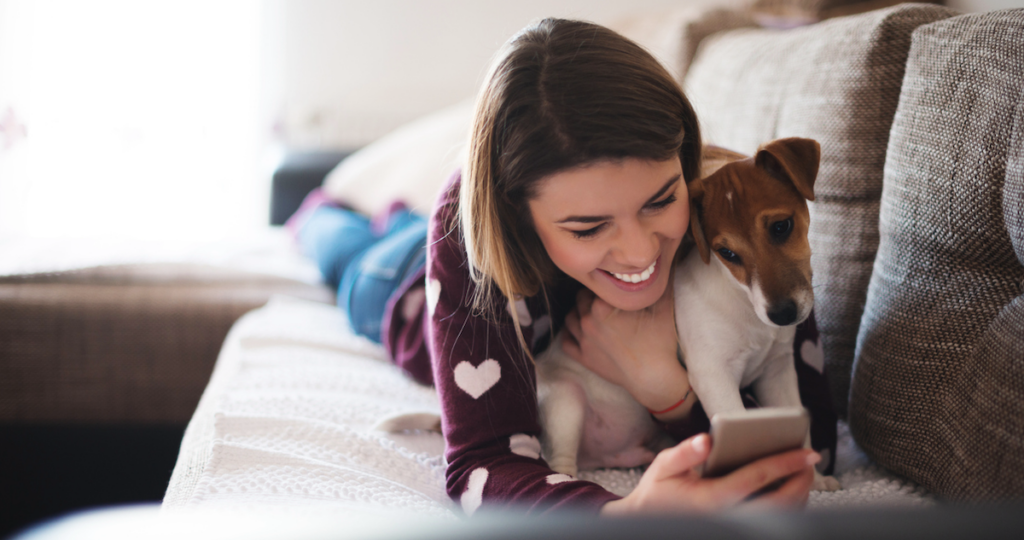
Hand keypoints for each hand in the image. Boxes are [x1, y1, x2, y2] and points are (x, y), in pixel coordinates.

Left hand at [561, 286, 692, 419]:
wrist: (654, 378)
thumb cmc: (660, 341)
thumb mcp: (662, 306)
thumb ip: (657, 283)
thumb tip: (662, 263)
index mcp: (602, 305)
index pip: (595, 284)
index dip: (605, 284)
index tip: (613, 286)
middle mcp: (587, 320)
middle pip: (580, 298)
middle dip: (591, 297)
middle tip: (606, 300)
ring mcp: (583, 340)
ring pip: (570, 318)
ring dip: (579, 313)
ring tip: (593, 313)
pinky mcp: (583, 358)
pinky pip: (566, 341)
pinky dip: (571, 334)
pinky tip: (581, 331)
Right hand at [601, 434, 817, 514]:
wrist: (647, 523)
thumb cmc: (657, 493)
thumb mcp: (663, 468)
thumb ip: (684, 453)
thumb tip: (706, 440)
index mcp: (713, 499)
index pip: (758, 478)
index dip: (786, 463)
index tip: (806, 451)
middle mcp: (730, 518)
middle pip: (781, 504)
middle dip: (802, 481)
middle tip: (811, 460)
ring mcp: (735, 527)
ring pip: (781, 517)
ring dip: (799, 495)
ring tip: (803, 472)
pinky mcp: (737, 529)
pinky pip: (771, 523)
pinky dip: (788, 507)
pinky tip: (789, 489)